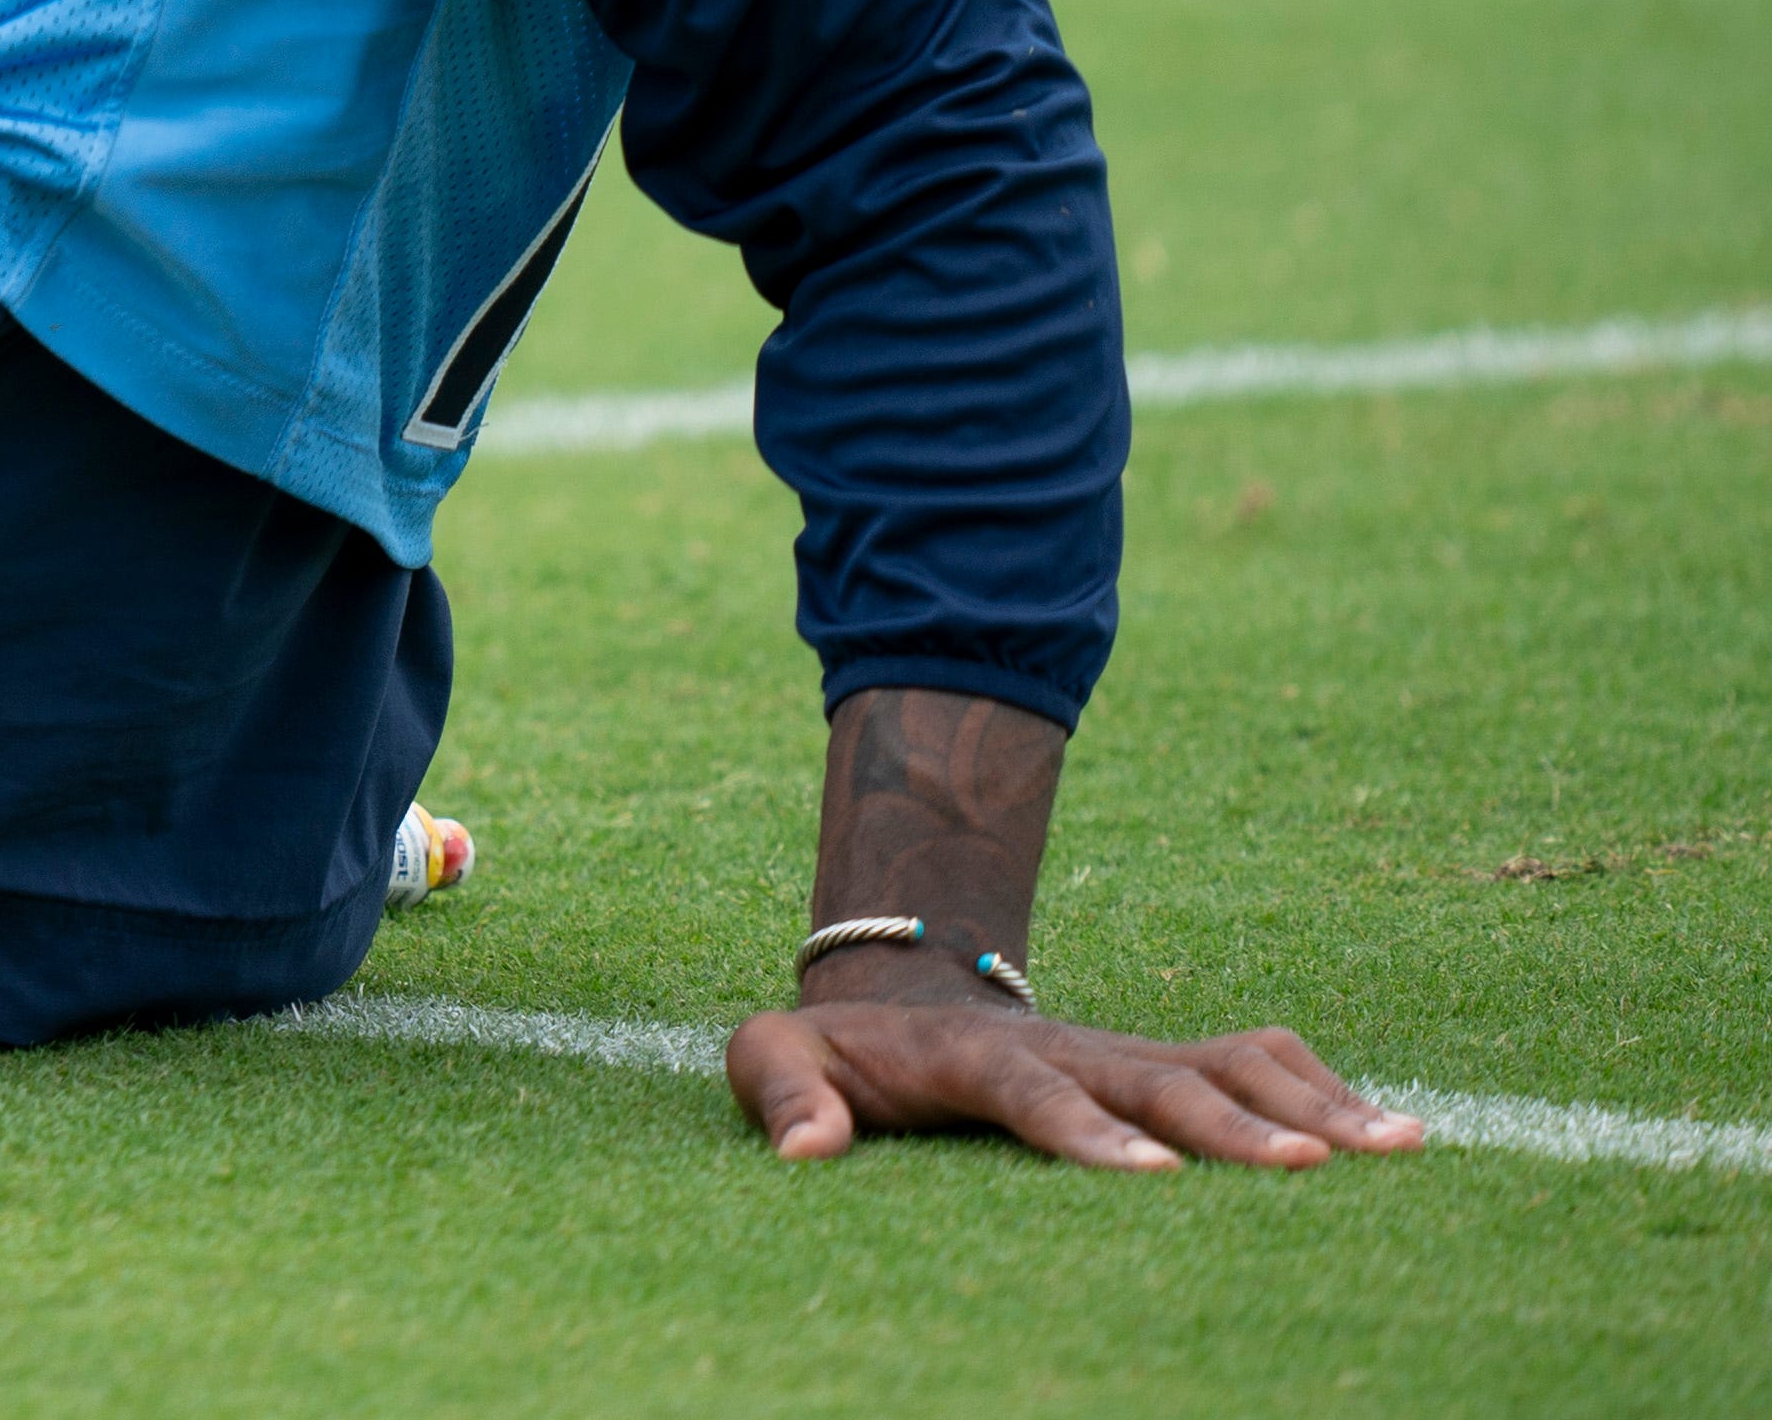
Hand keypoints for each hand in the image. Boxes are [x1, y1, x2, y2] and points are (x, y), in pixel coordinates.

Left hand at [728, 988, 1427, 1170]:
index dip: (1087, 1131)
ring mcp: (1127, 1049)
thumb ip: (779, 1090)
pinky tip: (1396, 1136)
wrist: (898, 998)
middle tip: (1311, 1165)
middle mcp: (1070, 1046)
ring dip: (1315, 1101)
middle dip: (1235, 1124)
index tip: (1148, 1175)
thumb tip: (806, 1150)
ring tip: (1402, 1145)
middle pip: (1161, 1077)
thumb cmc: (837, 1052)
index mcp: (973, 1056)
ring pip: (1231, 1064)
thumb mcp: (771, 1054)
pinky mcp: (1167, 1063)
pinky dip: (1328, 1090)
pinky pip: (1256, 1063)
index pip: (1034, 1090)